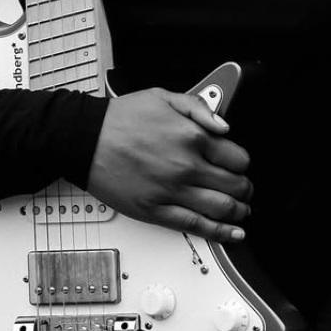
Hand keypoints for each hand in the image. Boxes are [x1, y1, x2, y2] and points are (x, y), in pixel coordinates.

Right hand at [86, 89, 251, 243]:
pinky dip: (220, 232)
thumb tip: (225, 126)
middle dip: (245, 189)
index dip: (242, 164)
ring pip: (222, 208)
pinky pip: (195, 226)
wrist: (85, 139)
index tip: (239, 166)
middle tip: (244, 190)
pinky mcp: (155, 211)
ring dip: (238, 212)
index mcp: (192, 136)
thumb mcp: (163, 96)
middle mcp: (186, 166)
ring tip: (241, 211)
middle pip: (235, 186)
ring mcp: (172, 191)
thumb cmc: (119, 118)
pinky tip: (231, 234)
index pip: (237, 158)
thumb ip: (199, 108)